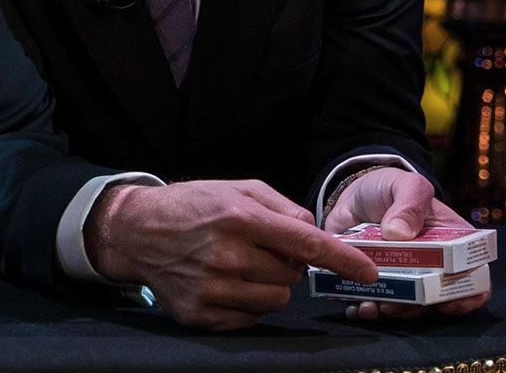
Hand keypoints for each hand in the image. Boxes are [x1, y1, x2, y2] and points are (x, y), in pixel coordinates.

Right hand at [86, 179, 379, 330]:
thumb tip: (314, 231)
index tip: (368, 273)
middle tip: (261, 248)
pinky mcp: (200, 315)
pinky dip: (248, 303)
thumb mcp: (240, 188)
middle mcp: (228, 256)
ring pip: (276, 300)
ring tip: (242, 265)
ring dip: (270, 285)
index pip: (306, 244)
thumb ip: (283, 207)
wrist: (137, 231)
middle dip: (287, 264)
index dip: (343, 260)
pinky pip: (251, 318)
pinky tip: (226, 283)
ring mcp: (213, 289)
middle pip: (293, 276)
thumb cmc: (195, 205)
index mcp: (241, 218)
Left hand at [323, 167, 491, 321]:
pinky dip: (368, 311)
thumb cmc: (390, 188)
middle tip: (395, 304)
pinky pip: (377, 307)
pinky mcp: (376, 284)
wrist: (353, 195)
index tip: (446, 303)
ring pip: (407, 310)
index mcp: (451, 244)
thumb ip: (410, 201)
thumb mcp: (405, 185)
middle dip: (418, 309)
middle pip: (438, 301)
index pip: (475, 278)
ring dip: (391, 313)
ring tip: (371, 306)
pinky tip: (357, 305)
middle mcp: (432, 268)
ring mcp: (404, 280)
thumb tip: (399, 233)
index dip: (467, 296)